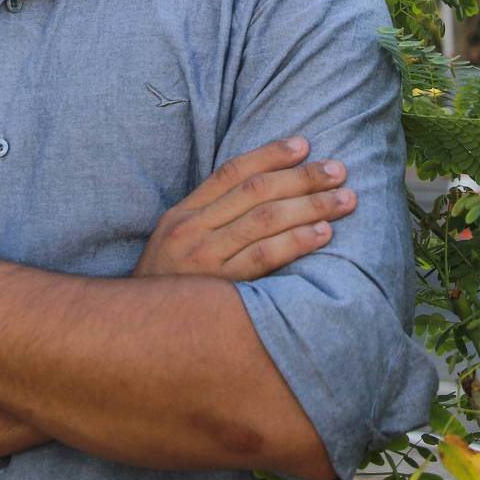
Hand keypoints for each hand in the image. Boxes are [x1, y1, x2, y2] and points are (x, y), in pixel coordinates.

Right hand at [135, 137, 355, 280]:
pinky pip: (265, 257)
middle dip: (302, 178)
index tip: (305, 145)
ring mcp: (205, 259)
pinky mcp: (220, 288)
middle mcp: (192, 230)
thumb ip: (208, 221)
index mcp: (182, 215)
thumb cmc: (166, 289)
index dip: (270, 154)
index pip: (231, 172)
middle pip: (256, 192)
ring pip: (265, 220)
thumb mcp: (173, 246)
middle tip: (339, 170)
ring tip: (344, 200)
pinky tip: (323, 233)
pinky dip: (297, 241)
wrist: (134, 335)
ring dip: (311, 206)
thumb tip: (260, 196)